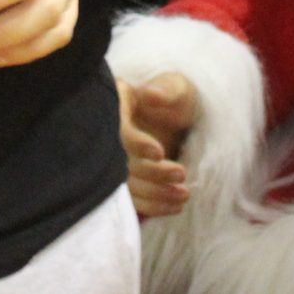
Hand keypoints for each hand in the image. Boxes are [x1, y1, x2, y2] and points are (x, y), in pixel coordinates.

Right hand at [117, 72, 198, 216]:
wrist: (177, 117)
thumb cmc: (175, 97)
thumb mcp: (175, 87)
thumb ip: (165, 90)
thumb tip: (150, 94)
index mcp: (114, 107)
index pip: (117, 131)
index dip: (135, 144)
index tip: (159, 152)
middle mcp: (108, 137)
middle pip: (122, 163)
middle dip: (153, 172)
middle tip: (182, 173)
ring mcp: (115, 162)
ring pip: (128, 187)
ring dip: (156, 194)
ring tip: (184, 194)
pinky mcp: (126, 182)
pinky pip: (134, 200)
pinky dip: (154, 206)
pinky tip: (176, 206)